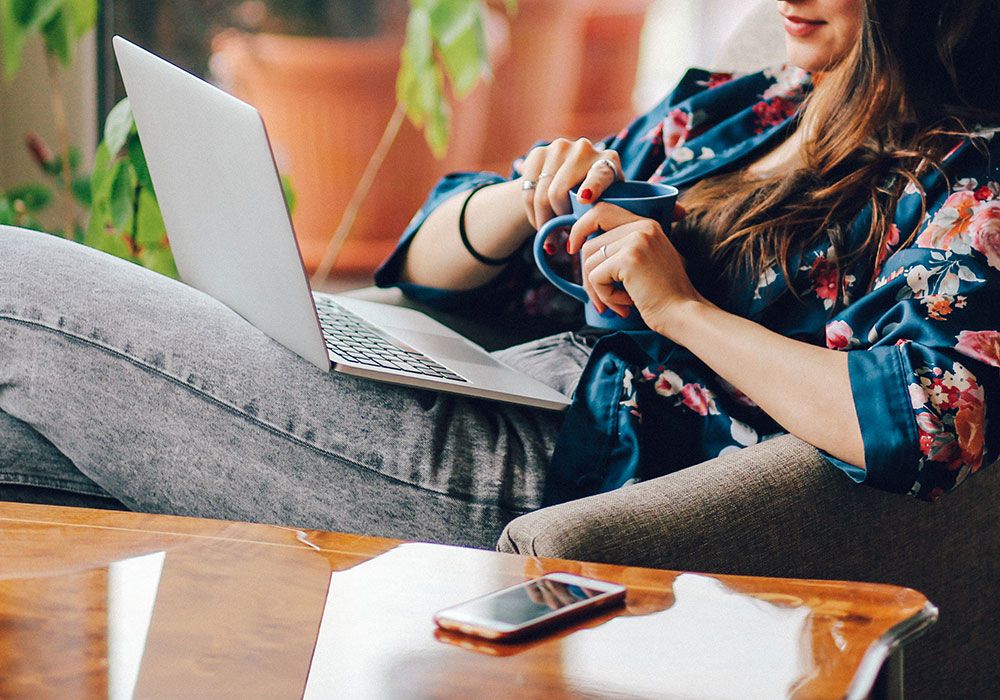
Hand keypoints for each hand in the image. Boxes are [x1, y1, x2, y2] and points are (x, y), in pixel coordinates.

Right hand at [518, 138, 622, 229]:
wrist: (575, 177)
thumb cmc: (597, 199)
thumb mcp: (605, 206)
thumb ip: (597, 216)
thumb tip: (577, 242)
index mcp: (608, 162)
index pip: (599, 175)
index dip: (591, 187)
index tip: (583, 199)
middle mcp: (584, 149)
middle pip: (558, 193)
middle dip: (556, 221)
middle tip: (560, 238)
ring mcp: (559, 147)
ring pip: (540, 195)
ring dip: (543, 221)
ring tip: (550, 235)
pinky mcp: (538, 152)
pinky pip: (527, 191)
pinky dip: (532, 213)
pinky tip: (540, 221)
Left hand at [566, 202, 702, 335]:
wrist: (684, 314)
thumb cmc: (665, 297)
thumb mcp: (646, 262)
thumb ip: (622, 250)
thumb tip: (581, 250)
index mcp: (646, 224)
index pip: (601, 211)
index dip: (581, 228)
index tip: (574, 249)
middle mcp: (641, 226)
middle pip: (590, 243)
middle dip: (587, 275)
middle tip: (598, 299)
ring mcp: (636, 240)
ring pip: (590, 263)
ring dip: (599, 290)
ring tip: (621, 304)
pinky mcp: (628, 259)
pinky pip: (596, 277)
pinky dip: (605, 297)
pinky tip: (626, 305)